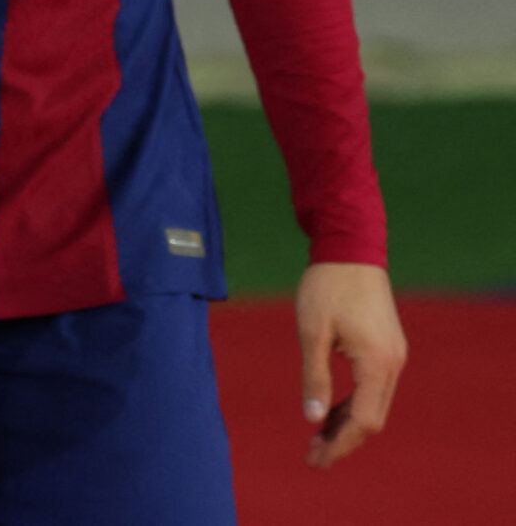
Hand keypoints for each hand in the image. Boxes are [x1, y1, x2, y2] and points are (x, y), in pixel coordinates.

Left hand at [297, 260, 405, 466]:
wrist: (351, 250)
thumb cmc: (327, 286)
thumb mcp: (312, 331)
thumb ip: (313, 376)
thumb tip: (312, 417)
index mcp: (377, 363)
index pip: (363, 420)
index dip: (340, 443)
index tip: (315, 457)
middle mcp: (393, 365)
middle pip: (373, 419)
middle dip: (343, 440)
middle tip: (312, 456)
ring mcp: (394, 357)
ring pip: (375, 406)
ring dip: (348, 424)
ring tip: (316, 439)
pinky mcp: (388, 349)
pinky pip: (374, 389)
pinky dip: (354, 404)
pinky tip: (330, 412)